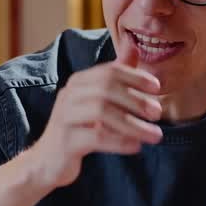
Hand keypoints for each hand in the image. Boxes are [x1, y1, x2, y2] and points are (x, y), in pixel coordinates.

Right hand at [26, 44, 162, 188]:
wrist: (48, 161)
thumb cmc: (78, 128)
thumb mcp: (96, 100)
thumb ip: (115, 74)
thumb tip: (134, 45)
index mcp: (78, 82)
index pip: (109, 71)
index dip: (135, 77)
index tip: (157, 88)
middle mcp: (69, 95)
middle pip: (106, 89)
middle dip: (136, 100)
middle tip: (158, 112)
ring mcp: (64, 117)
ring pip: (102, 112)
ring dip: (133, 124)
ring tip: (155, 135)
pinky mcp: (65, 141)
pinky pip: (96, 137)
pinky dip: (120, 142)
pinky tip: (136, 147)